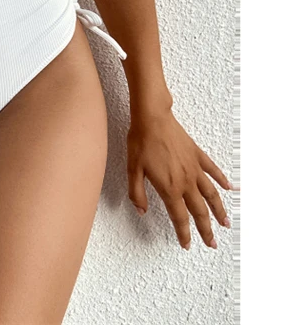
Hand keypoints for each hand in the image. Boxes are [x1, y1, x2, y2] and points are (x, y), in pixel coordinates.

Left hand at [127, 107, 232, 249]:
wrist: (152, 118)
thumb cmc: (140, 142)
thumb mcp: (132, 169)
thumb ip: (137, 193)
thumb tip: (141, 211)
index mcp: (169, 187)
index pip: (179, 217)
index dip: (183, 233)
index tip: (186, 244)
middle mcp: (185, 181)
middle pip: (199, 211)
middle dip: (206, 230)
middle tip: (212, 243)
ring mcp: (194, 168)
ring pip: (211, 195)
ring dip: (219, 211)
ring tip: (226, 224)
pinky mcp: (197, 155)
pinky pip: (213, 170)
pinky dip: (222, 180)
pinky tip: (229, 188)